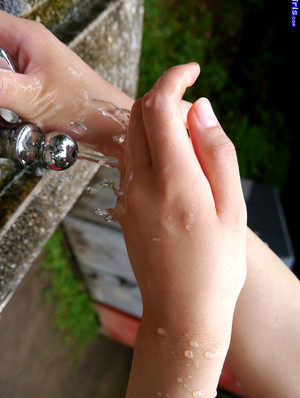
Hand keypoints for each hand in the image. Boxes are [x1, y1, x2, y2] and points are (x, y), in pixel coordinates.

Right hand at [0, 11, 132, 155]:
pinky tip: (17, 119)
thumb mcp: (32, 97)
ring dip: (2, 97)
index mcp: (27, 37)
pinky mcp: (38, 87)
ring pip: (0, 75)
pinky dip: (8, 107)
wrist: (112, 127)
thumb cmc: (86, 108)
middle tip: (4, 100)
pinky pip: (11, 91)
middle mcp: (29, 48)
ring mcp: (34, 68)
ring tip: (13, 113)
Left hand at [119, 63, 246, 329]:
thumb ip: (216, 152)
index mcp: (173, 180)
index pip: (160, 107)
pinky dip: (148, 149)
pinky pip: (130, 164)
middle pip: (139, 117)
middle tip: (194, 112)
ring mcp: (127, 198)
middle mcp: (141, 184)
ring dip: (155, 124)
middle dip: (164, 97)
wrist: (182, 312)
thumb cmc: (215, 267)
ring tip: (189, 144)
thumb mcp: (232, 207)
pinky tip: (174, 169)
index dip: (174, 79)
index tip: (192, 71)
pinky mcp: (124, 209)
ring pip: (132, 139)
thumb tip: (201, 110)